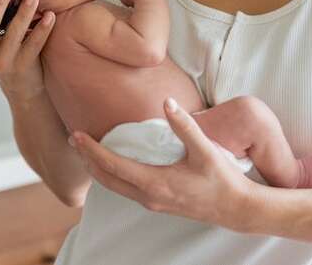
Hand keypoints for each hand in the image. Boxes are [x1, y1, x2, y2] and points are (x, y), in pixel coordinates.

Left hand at [70, 97, 255, 230]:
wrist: (237, 209)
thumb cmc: (222, 180)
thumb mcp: (205, 150)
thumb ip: (185, 126)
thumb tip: (167, 102)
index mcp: (155, 183)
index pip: (113, 165)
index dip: (92, 150)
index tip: (77, 135)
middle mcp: (149, 197)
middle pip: (107, 179)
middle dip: (88, 160)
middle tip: (74, 140)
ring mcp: (153, 203)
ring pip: (115, 187)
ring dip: (99, 169)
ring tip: (87, 151)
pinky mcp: (159, 204)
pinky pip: (126, 189)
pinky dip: (113, 176)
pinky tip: (115, 165)